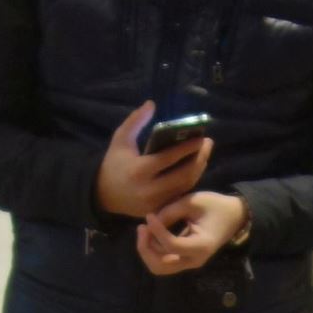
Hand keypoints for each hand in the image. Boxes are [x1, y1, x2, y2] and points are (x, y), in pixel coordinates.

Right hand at [97, 104, 212, 222]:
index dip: (187, 148)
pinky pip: (181, 194)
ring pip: (185, 186)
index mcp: (138, 170)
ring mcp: (156, 202)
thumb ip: (135, 121)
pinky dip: (190, 180)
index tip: (201, 137)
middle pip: (183, 175)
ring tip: (204, 152)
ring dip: (198, 169)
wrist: (104, 195)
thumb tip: (152, 103)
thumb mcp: (120, 139)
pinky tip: (196, 167)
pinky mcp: (160, 209)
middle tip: (208, 143)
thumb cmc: (114, 164)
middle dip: (200, 158)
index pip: (169, 158)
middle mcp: (149, 189)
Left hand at [137, 191, 247, 276]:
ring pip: (158, 267)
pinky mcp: (184, 260)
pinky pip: (162, 262)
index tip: (149, 216)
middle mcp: (194, 260)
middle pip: (160, 265)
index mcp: (201, 246)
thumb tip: (149, 222)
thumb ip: (170, 212)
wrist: (232, 216)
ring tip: (143, 229)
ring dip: (147, 250)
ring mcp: (188, 262)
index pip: (171, 245)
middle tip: (142, 226)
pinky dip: (152, 250)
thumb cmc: (215, 206)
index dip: (156, 231)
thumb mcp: (193, 202)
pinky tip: (150, 233)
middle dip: (146, 247)